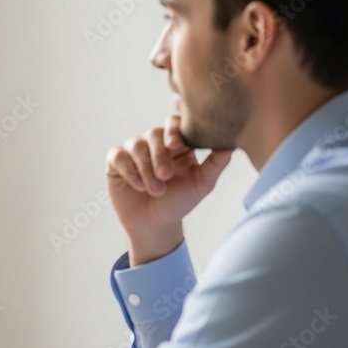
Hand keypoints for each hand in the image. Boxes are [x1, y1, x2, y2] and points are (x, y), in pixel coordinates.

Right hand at [105, 114, 232, 264]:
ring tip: (155, 189)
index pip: (174, 123)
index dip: (174, 130)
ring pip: (136, 145)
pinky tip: (138, 185)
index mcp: (176, 144)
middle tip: (166, 176)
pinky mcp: (116, 161)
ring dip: (146, 169)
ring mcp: (133, 151)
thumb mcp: (202, 184)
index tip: (176, 144)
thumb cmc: (178, 202)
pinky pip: (118, 156)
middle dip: (160, 155)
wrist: (155, 224)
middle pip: (154, 133)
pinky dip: (129, 171)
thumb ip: (216, 163)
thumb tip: (231, 144)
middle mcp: (153, 143)